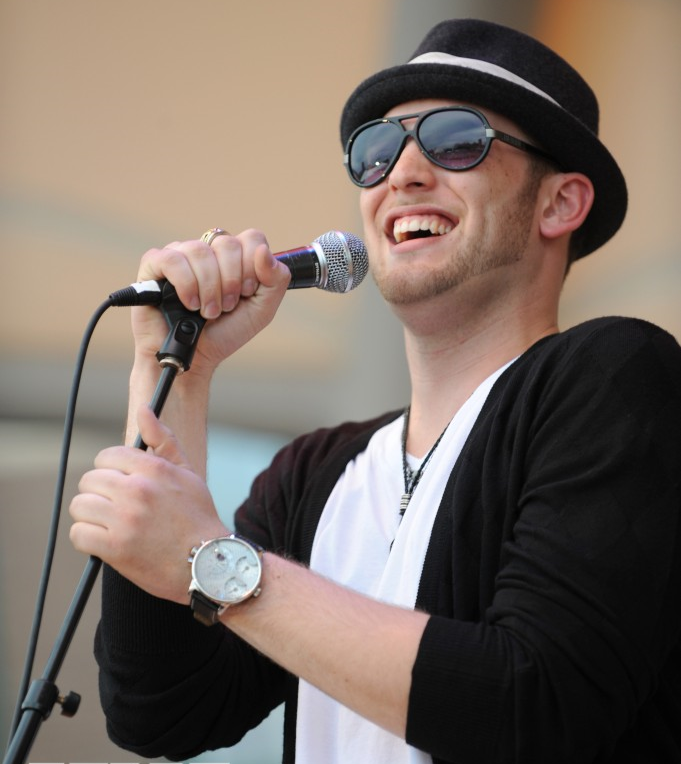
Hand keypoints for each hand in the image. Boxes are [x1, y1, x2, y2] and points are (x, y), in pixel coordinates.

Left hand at [69, 405, 227, 603]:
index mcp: (153, 470)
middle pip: (90, 480)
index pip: (108, 456)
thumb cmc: (198, 517)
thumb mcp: (187, 473)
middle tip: (115, 505)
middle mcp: (137, 491)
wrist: (208, 563)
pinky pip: (79, 534)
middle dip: (99, 492)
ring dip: (90, 515)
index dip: (111, 469)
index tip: (120, 482)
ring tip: (109, 523)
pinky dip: (87, 538)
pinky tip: (104, 540)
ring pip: (81, 506)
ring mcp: (124, 520)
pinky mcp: (115, 548)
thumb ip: (164, 440)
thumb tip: (144, 410)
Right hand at [132, 229, 290, 378]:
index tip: (246, 292)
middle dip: (230, 282)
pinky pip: (172, 259)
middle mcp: (208, 251)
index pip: (252, 238)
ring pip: (199, 251)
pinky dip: (185, 284)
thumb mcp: (262, 310)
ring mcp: (180, 255)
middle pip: (227, 243)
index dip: (252, 266)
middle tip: (226, 307)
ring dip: (208, 288)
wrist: (195, 357)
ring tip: (206, 311)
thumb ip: (275, 280)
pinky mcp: (154, 265)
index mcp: (234, 257)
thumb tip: (264, 250)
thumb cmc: (225, 333)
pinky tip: (189, 303)